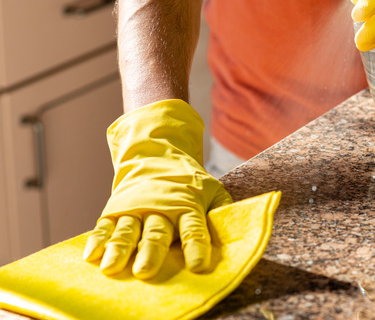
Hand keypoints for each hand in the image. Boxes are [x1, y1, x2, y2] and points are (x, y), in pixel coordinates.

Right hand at [83, 99, 232, 278]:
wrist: (157, 154)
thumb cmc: (189, 182)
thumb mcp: (212, 190)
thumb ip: (221, 210)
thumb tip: (234, 230)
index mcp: (187, 204)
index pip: (193, 228)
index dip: (196, 246)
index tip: (197, 266)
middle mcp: (160, 207)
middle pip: (157, 232)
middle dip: (151, 252)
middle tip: (145, 271)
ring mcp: (135, 208)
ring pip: (127, 231)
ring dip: (119, 249)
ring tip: (111, 268)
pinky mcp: (115, 210)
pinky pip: (104, 227)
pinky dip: (97, 240)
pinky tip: (91, 256)